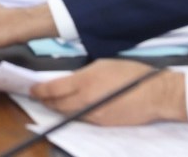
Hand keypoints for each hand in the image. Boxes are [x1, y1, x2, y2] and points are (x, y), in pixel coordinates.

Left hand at [31, 59, 187, 125]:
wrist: (156, 95)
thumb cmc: (132, 74)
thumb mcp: (102, 65)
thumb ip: (82, 74)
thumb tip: (69, 80)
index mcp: (84, 81)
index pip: (52, 89)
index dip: (39, 90)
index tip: (32, 89)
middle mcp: (85, 100)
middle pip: (56, 104)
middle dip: (45, 101)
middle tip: (38, 96)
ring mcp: (93, 114)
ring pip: (67, 113)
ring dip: (57, 108)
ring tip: (51, 102)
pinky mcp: (102, 123)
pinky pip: (81, 119)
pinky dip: (72, 113)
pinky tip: (71, 108)